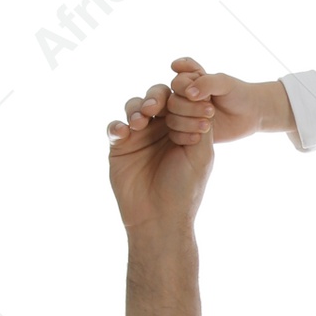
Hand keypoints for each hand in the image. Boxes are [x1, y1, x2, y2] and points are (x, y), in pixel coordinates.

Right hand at [107, 80, 213, 232]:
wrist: (160, 218)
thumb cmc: (184, 189)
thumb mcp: (201, 156)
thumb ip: (200, 125)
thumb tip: (201, 97)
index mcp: (182, 129)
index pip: (181, 100)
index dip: (181, 97)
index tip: (183, 106)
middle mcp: (161, 129)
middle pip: (156, 97)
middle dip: (156, 97)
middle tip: (157, 106)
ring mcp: (139, 136)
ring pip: (134, 106)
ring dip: (136, 108)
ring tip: (141, 121)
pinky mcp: (119, 147)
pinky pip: (114, 127)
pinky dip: (117, 126)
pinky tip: (124, 133)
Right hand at [165, 57, 291, 145]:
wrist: (251, 114)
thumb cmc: (238, 94)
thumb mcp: (225, 83)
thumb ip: (206, 83)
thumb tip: (188, 93)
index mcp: (191, 81)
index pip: (177, 82)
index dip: (185, 88)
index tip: (203, 94)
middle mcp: (185, 98)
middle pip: (172, 102)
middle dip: (189, 108)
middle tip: (211, 111)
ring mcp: (186, 116)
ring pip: (172, 119)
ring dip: (188, 122)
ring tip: (208, 124)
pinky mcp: (190, 132)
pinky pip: (176, 135)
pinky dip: (185, 136)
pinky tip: (199, 137)